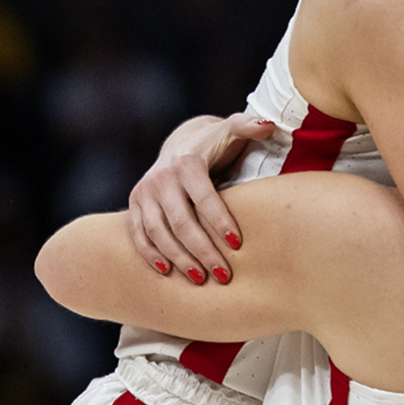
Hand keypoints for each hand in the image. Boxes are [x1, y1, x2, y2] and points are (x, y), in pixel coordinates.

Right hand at [127, 113, 276, 283]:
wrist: (182, 142)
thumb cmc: (216, 144)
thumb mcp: (232, 131)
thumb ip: (249, 127)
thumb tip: (268, 125)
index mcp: (187, 163)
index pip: (205, 198)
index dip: (221, 222)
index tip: (237, 245)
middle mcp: (162, 177)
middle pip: (181, 222)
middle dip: (202, 250)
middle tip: (224, 275)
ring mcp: (145, 191)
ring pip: (157, 232)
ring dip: (177, 258)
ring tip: (200, 279)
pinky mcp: (135, 203)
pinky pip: (138, 233)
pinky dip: (149, 254)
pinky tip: (167, 271)